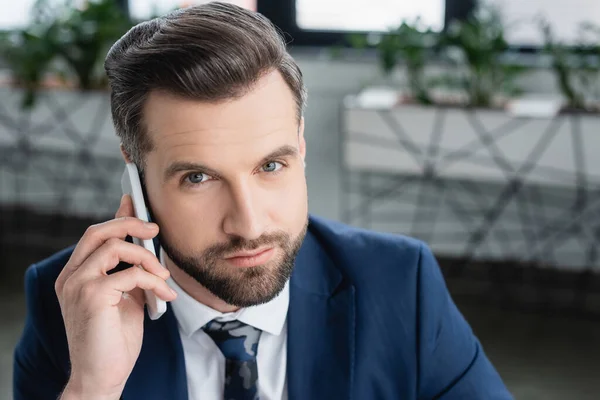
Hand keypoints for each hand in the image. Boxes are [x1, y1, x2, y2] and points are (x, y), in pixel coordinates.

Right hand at [55, 194, 176, 398]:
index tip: (134, 201)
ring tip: (163, 278)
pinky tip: (164, 297)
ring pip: (115, 247)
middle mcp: (70, 277)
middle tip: (155, 231)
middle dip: (131, 224)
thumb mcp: (126, 297)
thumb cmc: (114, 340)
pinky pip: (130, 274)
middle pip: (98, 232)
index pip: (94, 235)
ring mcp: (77, 286)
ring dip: (147, 259)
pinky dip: (153, 282)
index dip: (117, 216)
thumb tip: (145, 245)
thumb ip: (130, 271)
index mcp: (75, 276)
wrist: (102, 376)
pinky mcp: (91, 297)